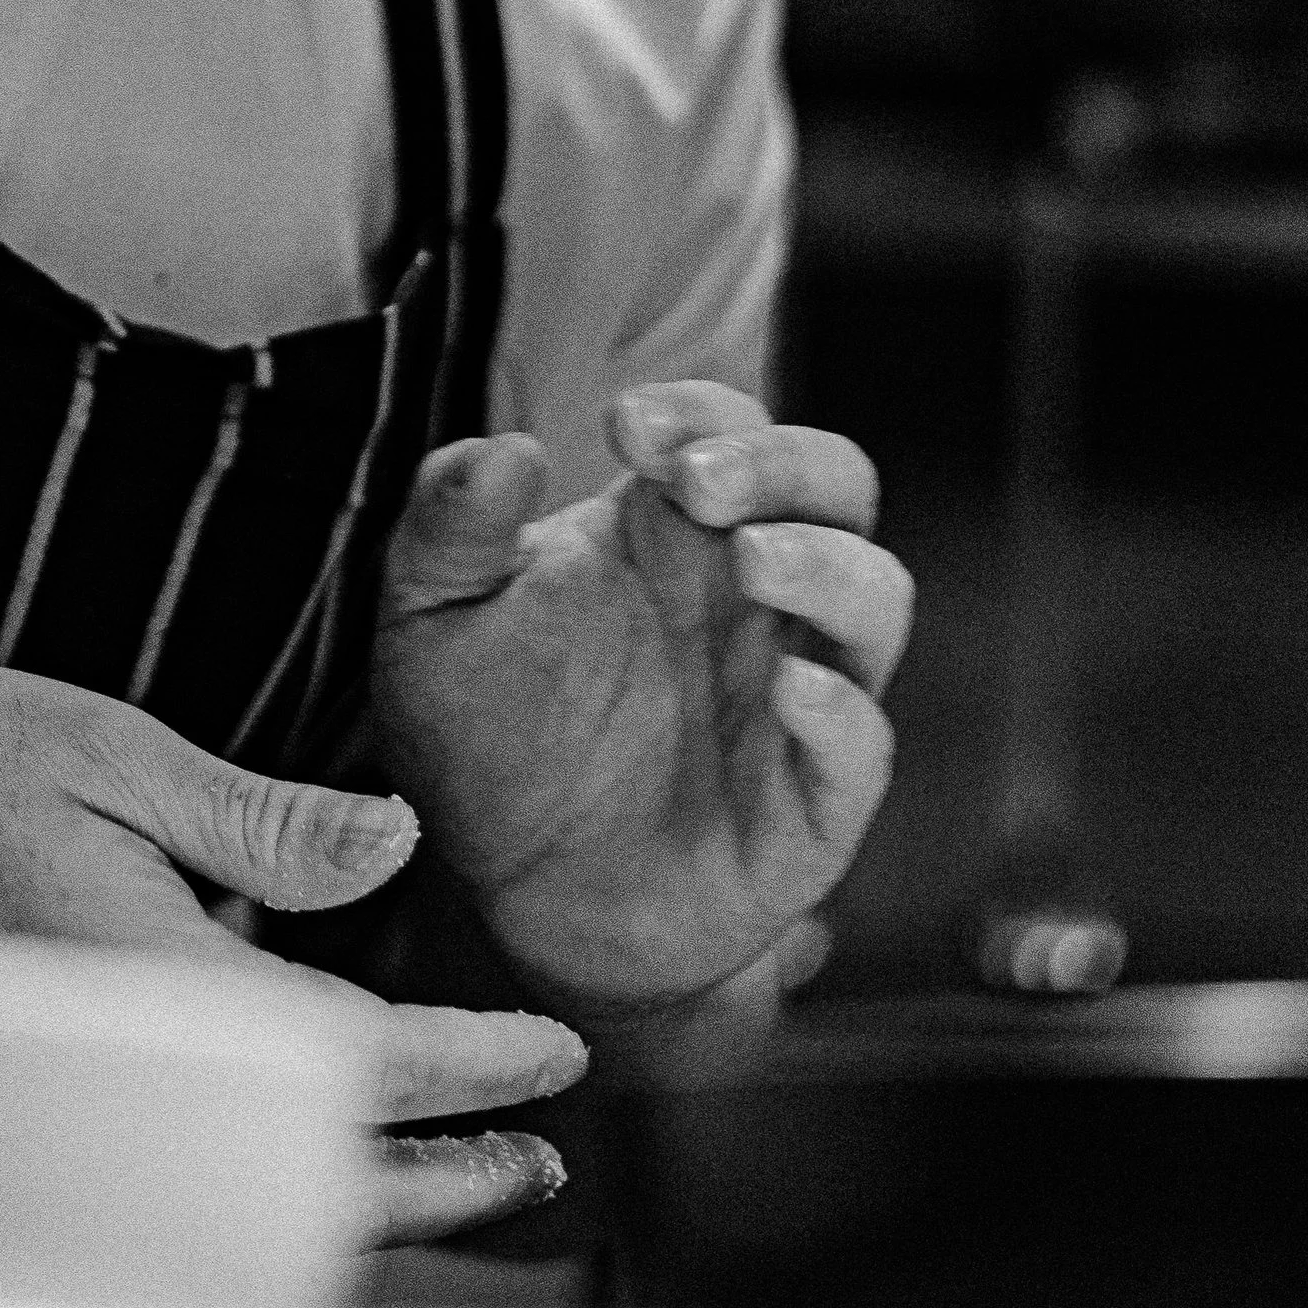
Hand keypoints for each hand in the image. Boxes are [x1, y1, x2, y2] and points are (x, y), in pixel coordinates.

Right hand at [0, 665, 585, 1241]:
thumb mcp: (101, 749)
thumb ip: (255, 816)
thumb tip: (394, 847)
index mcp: (159, 987)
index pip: (358, 1061)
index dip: (475, 1064)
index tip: (554, 1051)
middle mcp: (131, 1087)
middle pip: (325, 1178)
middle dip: (451, 1173)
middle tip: (543, 1156)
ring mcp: (86, 1130)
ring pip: (259, 1208)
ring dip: (376, 1196)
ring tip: (468, 1170)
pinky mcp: (49, 1136)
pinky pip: (192, 1190)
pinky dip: (282, 1190)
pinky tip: (319, 1151)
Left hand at [368, 384, 912, 1024]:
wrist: (511, 898)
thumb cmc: (484, 736)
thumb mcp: (431, 620)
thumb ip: (449, 525)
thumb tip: (501, 446)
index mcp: (670, 530)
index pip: (726, 426)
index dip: (697, 410)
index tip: (625, 427)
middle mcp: (750, 596)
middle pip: (832, 484)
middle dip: (781, 462)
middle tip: (700, 478)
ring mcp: (792, 693)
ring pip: (876, 597)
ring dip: (828, 564)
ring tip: (753, 558)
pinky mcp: (809, 804)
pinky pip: (864, 748)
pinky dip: (843, 715)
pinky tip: (791, 691)